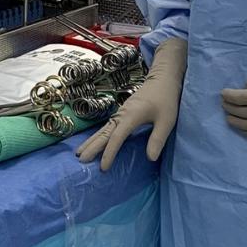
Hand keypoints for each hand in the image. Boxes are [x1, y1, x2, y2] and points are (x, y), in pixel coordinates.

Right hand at [77, 39, 186, 170]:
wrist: (162, 79)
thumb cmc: (166, 99)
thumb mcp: (166, 121)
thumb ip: (157, 139)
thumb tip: (150, 158)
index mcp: (131, 116)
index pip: (116, 138)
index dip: (109, 153)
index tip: (103, 168)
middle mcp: (122, 115)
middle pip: (103, 133)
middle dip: (91, 147)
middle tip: (80, 160)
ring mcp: (120, 113)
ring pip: (103, 129)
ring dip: (92, 140)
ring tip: (80, 153)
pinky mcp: (122, 112)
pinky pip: (107, 126)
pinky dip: (99, 135)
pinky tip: (95, 141)